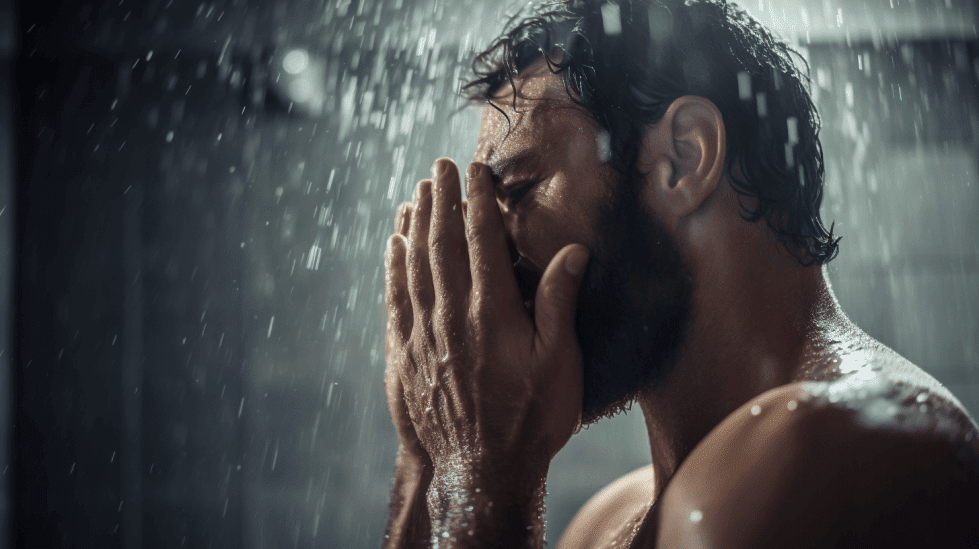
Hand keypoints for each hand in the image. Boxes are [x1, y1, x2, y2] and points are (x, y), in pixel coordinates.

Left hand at [384, 158, 588, 477]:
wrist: (484, 470)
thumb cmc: (532, 418)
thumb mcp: (561, 363)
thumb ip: (560, 303)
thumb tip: (573, 251)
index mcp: (494, 312)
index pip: (481, 241)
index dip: (478, 201)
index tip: (476, 171)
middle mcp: (453, 316)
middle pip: (442, 243)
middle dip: (442, 199)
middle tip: (441, 165)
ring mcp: (424, 334)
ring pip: (414, 264)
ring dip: (416, 223)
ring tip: (418, 191)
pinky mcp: (405, 353)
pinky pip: (396, 295)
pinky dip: (395, 263)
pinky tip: (395, 242)